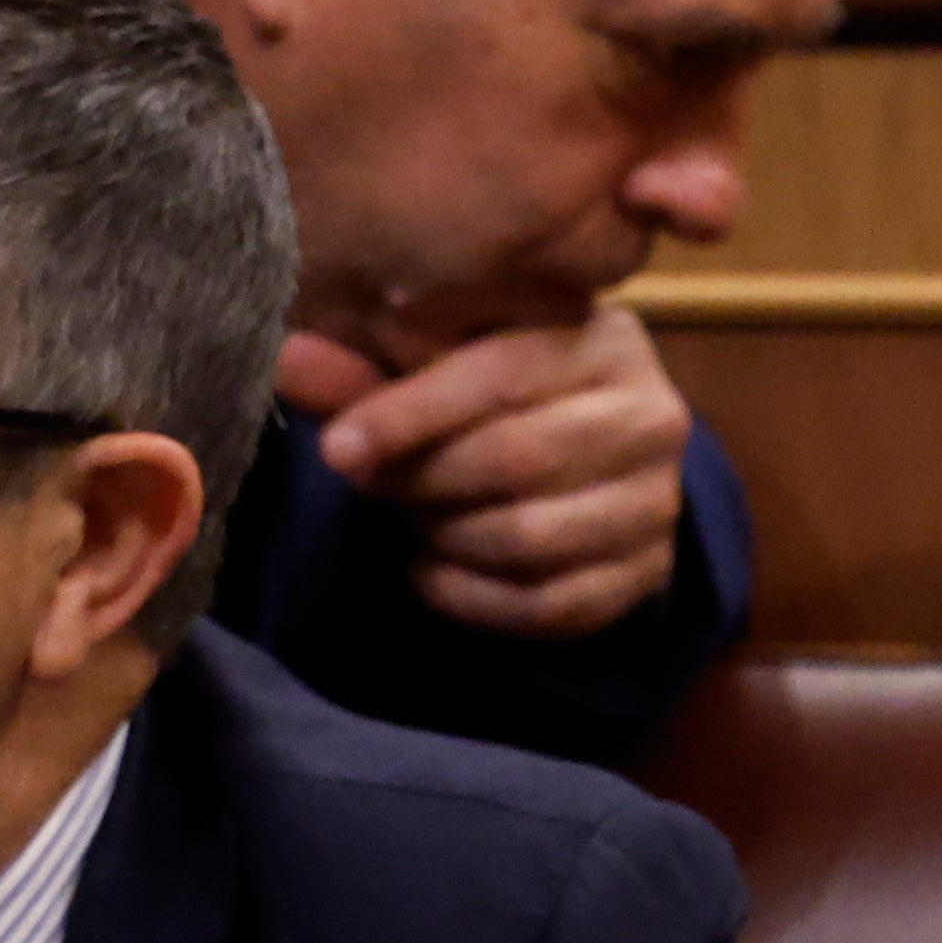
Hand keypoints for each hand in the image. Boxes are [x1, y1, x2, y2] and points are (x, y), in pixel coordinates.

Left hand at [273, 300, 689, 641]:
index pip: (500, 375)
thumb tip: (284, 358)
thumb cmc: (500, 392)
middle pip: (517, 458)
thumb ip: (365, 368)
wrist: (595, 460)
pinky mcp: (647, 575)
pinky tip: (432, 571)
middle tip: (372, 483)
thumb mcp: (439, 363)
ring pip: (531, 537)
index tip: (339, 448)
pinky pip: (548, 605)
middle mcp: (652, 415)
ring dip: (448, 537)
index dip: (411, 414)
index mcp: (604, 337)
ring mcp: (657, 502)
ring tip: (414, 518)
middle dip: (424, 479)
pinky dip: (472, 597)